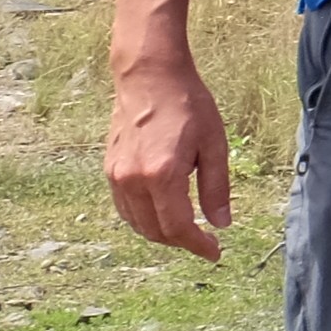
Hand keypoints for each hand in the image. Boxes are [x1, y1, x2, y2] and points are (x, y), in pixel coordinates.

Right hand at [104, 48, 233, 262]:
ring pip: (137, 223)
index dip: (197, 245)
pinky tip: (162, 214)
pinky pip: (125, 208)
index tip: (214, 253)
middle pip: (155, 231)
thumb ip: (216, 188)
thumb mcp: (214, 145)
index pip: (178, 227)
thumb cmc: (187, 105)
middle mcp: (133, 180)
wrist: (149, 77)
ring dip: (161, 233)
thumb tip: (221, 223)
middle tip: (205, 241)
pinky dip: (143, 219)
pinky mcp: (110, 169)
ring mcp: (117, 176)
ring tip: (187, 230)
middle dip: (181, 242)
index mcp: (162, 175)